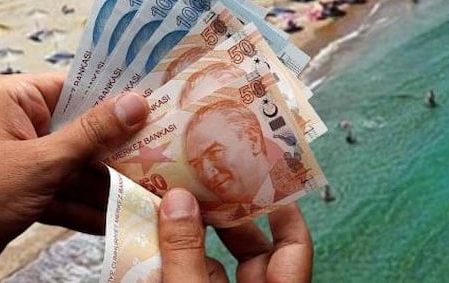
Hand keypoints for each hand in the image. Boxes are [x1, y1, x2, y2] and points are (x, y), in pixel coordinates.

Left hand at [0, 74, 149, 281]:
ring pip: (79, 164)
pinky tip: (119, 219)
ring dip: (108, 184)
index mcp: (16, 98)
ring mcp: (25, 157)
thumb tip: (135, 103)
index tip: (160, 105)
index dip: (119, 98)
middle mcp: (21, 121)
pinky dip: (88, 206)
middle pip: (85, 128)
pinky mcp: (26, 189)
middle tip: (165, 153)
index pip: (79, 87)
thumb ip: (92, 133)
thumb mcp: (42, 163)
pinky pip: (67, 190)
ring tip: (151, 191)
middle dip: (119, 149)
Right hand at [158, 188, 312, 281]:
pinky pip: (196, 280)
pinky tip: (153, 242)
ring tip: (171, 206)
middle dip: (226, 217)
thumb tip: (179, 202)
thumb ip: (186, 254)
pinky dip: (178, 263)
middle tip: (203, 183)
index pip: (294, 243)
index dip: (282, 207)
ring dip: (194, 238)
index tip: (264, 175)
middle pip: (252, 250)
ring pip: (217, 267)